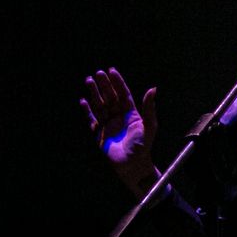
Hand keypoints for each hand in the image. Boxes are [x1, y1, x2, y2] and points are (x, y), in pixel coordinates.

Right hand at [80, 67, 158, 194]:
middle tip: (98, 73)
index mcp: (131, 113)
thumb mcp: (149, 126)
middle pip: (110, 97)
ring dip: (94, 93)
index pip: (123, 94)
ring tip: (89, 81)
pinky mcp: (99, 134)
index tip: (111, 71)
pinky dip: (87, 111)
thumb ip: (149, 108)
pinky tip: (83, 101)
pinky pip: (92, 119)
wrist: (132, 165)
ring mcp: (108, 124)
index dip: (118, 82)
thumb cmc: (143, 146)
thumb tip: (153, 88)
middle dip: (104, 85)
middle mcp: (119, 116)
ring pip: (100, 105)